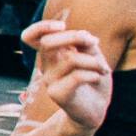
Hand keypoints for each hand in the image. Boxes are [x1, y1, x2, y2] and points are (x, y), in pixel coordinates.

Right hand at [23, 15, 109, 131]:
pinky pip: (77, 77)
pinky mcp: (57, 94)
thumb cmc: (94, 80)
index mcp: (52, 55)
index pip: (31, 37)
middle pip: (47, 43)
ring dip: (94, 61)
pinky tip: (98, 78)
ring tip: (104, 68)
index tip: (62, 25)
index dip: (41, 27)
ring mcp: (49, 81)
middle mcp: (47, 66)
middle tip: (93, 43)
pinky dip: (93, 74)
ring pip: (70, 59)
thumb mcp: (93, 56)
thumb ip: (86, 43)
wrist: (95, 109)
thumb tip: (83, 36)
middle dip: (73, 37)